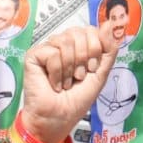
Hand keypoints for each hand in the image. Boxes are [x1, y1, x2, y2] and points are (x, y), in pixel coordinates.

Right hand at [17, 24, 116, 142]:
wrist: (58, 119)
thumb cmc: (75, 101)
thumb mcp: (100, 75)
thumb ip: (108, 50)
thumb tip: (109, 24)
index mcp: (78, 47)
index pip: (91, 30)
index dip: (95, 48)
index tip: (92, 69)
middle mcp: (62, 45)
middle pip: (79, 32)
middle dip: (84, 58)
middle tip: (79, 77)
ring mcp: (47, 49)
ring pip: (65, 41)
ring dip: (70, 68)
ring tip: (66, 82)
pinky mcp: (34, 56)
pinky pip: (52, 52)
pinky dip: (57, 73)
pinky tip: (54, 84)